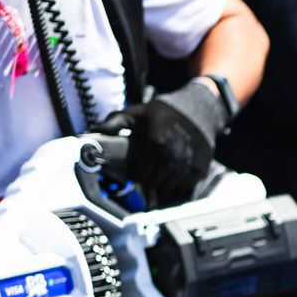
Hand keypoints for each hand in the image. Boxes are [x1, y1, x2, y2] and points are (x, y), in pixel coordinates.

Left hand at [97, 80, 226, 205]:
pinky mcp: (200, 170)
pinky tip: (174, 171)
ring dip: (162, 182)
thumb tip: (96, 131)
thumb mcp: (138, 112)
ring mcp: (188, 164)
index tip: (135, 169)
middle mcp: (173, 156)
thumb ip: (115, 121)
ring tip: (159, 170)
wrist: (199, 110)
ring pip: (169, 186)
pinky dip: (177, 183)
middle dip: (148, 178)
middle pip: (154, 182)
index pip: (140, 173)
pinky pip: (184, 186)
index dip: (135, 173)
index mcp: (156, 142)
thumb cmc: (165, 112)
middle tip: (146, 170)